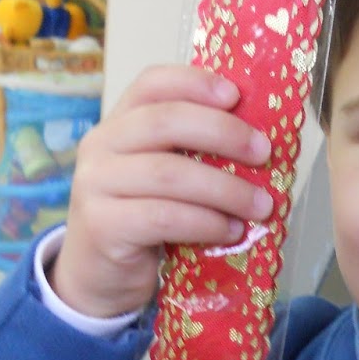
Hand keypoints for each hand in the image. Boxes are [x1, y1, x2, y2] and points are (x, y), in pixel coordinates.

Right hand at [50, 65, 271, 318]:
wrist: (99, 277)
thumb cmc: (142, 220)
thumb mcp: (162, 177)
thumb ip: (190, 152)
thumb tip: (257, 140)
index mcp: (117, 123)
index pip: (151, 83)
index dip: (194, 82)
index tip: (236, 95)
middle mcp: (100, 146)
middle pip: (164, 122)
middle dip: (223, 133)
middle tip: (263, 153)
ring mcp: (95, 185)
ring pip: (169, 173)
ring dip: (225, 189)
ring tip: (260, 205)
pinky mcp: (102, 226)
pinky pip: (163, 217)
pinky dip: (206, 223)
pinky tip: (230, 231)